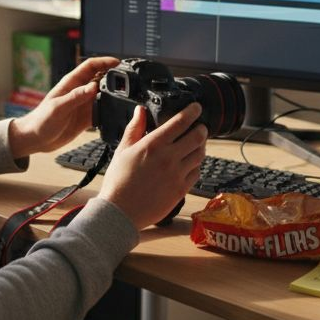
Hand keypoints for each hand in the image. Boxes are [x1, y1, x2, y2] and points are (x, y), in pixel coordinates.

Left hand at [8, 56, 118, 158]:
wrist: (35, 139)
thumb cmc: (41, 121)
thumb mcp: (58, 108)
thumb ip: (76, 97)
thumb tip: (93, 87)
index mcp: (71, 83)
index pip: (91, 66)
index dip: (105, 61)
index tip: (119, 63)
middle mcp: (79, 92)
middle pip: (101, 78)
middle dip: (114, 76)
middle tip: (129, 79)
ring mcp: (84, 104)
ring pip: (104, 94)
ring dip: (114, 94)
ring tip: (128, 95)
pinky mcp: (86, 117)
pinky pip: (102, 111)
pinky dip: (110, 110)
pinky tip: (118, 113)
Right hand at [98, 103, 208, 229]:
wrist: (120, 212)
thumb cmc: (118, 182)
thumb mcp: (122, 150)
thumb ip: (134, 128)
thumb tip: (140, 111)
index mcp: (153, 145)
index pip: (181, 122)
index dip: (192, 111)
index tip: (196, 107)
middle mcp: (168, 158)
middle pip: (198, 137)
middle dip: (202, 129)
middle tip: (200, 127)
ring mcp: (177, 175)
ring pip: (200, 155)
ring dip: (201, 146)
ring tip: (197, 144)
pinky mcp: (181, 190)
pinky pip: (196, 173)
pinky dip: (196, 166)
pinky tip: (190, 164)